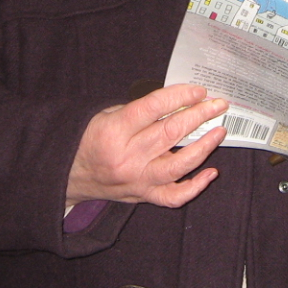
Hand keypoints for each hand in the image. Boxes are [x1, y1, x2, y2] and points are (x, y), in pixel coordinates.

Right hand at [67, 83, 227, 207]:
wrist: (69, 175)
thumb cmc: (90, 139)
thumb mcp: (106, 115)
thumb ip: (139, 109)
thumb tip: (177, 100)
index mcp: (115, 131)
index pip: (154, 108)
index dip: (180, 97)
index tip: (199, 91)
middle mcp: (128, 157)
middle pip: (171, 133)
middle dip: (199, 116)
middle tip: (219, 105)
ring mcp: (137, 180)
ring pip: (179, 165)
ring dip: (204, 147)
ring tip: (219, 131)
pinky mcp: (143, 196)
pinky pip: (174, 196)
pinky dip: (196, 186)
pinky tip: (211, 173)